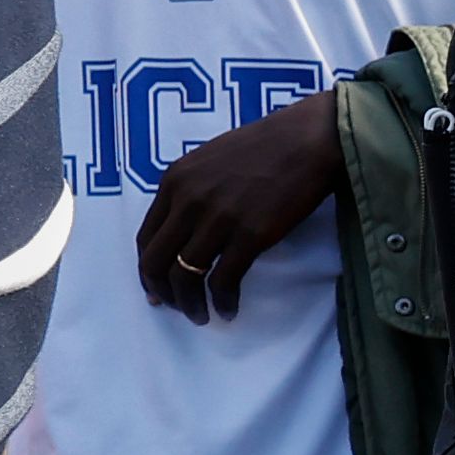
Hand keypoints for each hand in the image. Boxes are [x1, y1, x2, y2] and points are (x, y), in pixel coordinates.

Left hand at [132, 93, 343, 321]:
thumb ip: (191, 189)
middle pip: (157, 261)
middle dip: (162, 292)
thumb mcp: (211, 159)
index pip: (145, 237)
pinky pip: (224, 279)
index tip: (157, 288)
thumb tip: (188, 223)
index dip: (148, 269)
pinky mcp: (251, 234)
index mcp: (174, 181)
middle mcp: (188, 201)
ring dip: (189, 304)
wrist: (310, 139)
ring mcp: (219, 218)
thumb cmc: (268, 145)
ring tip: (201, 316)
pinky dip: (222, 301)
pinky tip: (228, 310)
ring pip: (186, 275)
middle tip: (175, 308)